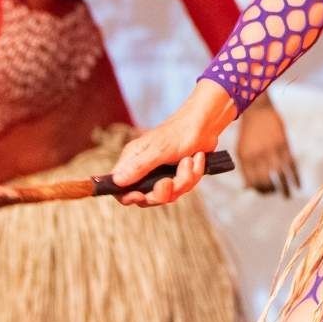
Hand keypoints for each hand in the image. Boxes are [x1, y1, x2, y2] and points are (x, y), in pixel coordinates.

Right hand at [111, 81, 235, 207]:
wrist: (206, 124)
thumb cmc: (180, 132)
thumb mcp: (159, 150)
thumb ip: (139, 166)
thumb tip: (116, 181)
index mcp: (133, 160)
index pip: (119, 188)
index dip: (128, 197)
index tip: (142, 196)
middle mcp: (145, 168)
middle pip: (146, 198)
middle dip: (163, 192)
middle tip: (170, 181)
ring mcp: (162, 173)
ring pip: (169, 194)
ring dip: (183, 180)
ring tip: (188, 161)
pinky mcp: (178, 175)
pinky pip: (184, 188)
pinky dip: (193, 174)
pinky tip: (196, 158)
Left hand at [236, 94, 300, 197]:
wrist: (258, 110)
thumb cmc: (248, 132)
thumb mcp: (241, 150)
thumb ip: (245, 169)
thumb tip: (247, 188)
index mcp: (246, 158)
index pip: (253, 182)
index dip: (259, 190)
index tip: (264, 191)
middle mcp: (259, 156)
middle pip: (267, 181)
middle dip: (271, 191)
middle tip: (275, 192)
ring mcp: (273, 150)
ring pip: (281, 176)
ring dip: (285, 189)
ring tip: (287, 197)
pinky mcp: (284, 145)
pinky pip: (291, 165)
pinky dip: (296, 178)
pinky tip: (298, 186)